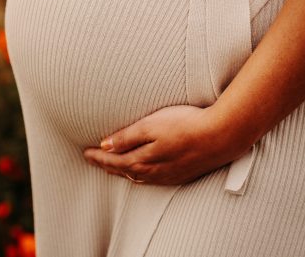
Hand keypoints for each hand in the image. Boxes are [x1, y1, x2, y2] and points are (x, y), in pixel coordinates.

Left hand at [83, 105, 246, 185]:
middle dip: (106, 164)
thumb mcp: (151, 126)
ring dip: (122, 171)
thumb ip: (127, 137)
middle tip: (93, 160)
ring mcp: (167, 174)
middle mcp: (153, 171)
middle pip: (123, 170)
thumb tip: (104, 145)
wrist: (219, 136)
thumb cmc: (185, 125)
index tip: (85, 152)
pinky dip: (139, 176)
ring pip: (137, 176)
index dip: (98, 156)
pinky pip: (152, 179)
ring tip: (112, 166)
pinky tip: (142, 173)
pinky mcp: (180, 173)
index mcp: (143, 159)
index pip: (113, 159)